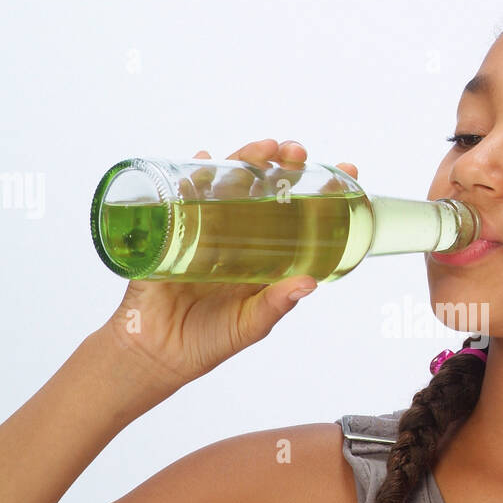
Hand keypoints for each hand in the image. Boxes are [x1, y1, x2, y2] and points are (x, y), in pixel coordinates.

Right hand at [101, 139, 358, 388]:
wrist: (155, 353)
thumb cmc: (208, 342)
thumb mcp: (250, 324)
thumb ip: (276, 304)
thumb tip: (310, 282)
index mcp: (261, 256)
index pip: (296, 215)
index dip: (319, 191)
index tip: (347, 169)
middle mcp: (236, 237)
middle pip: (262, 189)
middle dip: (281, 164)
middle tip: (297, 151)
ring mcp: (205, 230)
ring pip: (228, 185)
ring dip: (244, 159)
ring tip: (264, 148)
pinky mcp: (173, 232)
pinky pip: (182, 196)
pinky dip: (192, 175)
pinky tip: (205, 158)